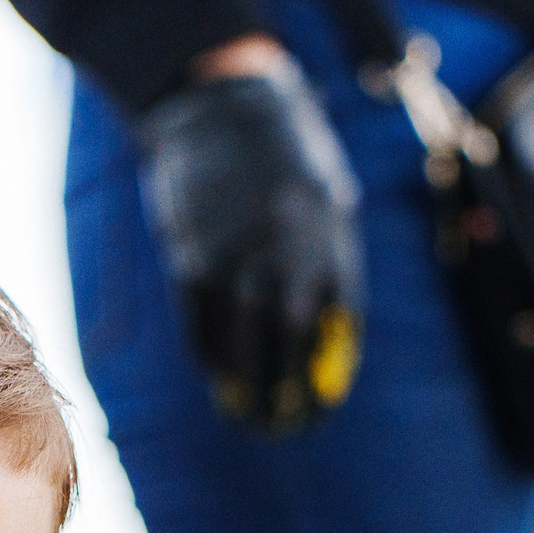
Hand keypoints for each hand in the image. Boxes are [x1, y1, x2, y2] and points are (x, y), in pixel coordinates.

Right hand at [136, 47, 362, 435]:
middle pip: (292, 338)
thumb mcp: (326, 194)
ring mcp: (237, 252)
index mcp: (330, 232)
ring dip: (247, 385)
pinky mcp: (193, 254)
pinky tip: (214, 377)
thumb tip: (329, 332)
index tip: (324, 406)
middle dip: (289, 388)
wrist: (220, 107)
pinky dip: (208, 355)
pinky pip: (201, 321)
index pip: (340, 319)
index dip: (332, 370)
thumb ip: (331, 257)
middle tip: (285, 426)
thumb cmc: (284, 154)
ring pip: (244, 338)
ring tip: (247, 417)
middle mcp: (287, 247)